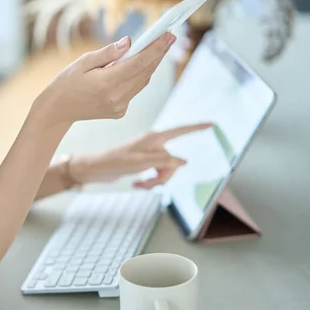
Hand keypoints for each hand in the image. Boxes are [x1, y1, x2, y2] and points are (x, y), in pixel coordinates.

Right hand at [33, 33, 175, 126]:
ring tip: (159, 47)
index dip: (156, 49)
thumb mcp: (82, 62)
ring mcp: (119, 107)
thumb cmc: (67, 82)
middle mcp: (116, 97)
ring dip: (151, 65)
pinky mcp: (120, 111)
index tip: (168, 35)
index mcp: (106, 83)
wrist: (58, 110)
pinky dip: (138, 76)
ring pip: (143, 82)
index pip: (138, 63)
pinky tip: (139, 65)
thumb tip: (129, 42)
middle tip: (170, 37)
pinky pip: (134, 90)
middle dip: (158, 54)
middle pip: (145, 72)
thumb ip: (108, 53)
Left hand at [69, 123, 212, 188]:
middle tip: (149, 183)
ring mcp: (149, 153)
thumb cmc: (116, 161)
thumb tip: (184, 161)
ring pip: (165, 170)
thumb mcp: (142, 162)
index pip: (181, 130)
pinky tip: (137, 184)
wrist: (97, 169)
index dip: (196, 128)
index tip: (212, 125)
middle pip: (174, 161)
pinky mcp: (143, 163)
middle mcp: (153, 143)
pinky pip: (156, 174)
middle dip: (165, 176)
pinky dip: (150, 182)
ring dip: (156, 181)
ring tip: (140, 185)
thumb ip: (165, 161)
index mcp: (154, 138)